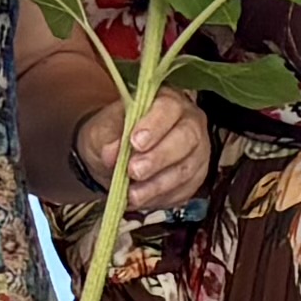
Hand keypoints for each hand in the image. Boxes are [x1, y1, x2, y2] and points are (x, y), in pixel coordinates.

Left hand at [81, 88, 210, 211]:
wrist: (116, 154)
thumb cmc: (113, 134)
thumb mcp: (103, 131)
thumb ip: (108, 139)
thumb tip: (112, 154)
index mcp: (168, 101)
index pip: (169, 108)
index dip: (155, 126)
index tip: (135, 143)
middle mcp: (190, 123)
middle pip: (185, 139)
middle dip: (159, 158)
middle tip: (134, 171)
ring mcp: (197, 152)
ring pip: (186, 168)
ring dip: (158, 184)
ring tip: (132, 194)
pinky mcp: (195, 177)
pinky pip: (184, 189)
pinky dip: (161, 197)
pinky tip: (141, 199)